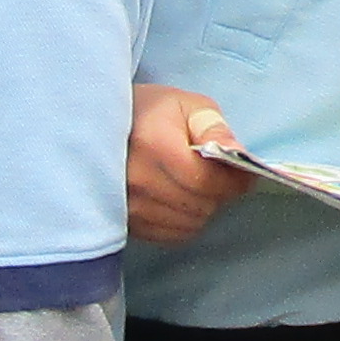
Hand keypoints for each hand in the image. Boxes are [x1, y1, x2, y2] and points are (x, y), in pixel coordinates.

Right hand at [128, 87, 239, 246]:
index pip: (207, 181)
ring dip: (203, 208)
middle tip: (219, 177)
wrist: (96, 126)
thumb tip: (238, 153)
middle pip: (200, 205)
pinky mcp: (126, 221)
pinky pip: (171, 235)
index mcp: (156, 146)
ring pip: (189, 223)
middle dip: (220, 194)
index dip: (234, 181)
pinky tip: (181, 200)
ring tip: (198, 187)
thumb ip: (214, 128)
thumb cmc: (146, 111)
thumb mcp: (184, 105)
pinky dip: (185, 222)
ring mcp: (129, 205)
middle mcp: (140, 181)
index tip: (243, 174)